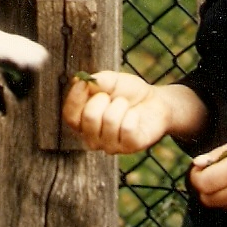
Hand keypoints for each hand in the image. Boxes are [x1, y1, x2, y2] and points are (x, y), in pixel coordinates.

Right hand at [61, 72, 205, 154]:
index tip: (83, 83)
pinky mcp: (130, 147)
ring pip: (110, 121)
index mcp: (84, 122)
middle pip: (89, 118)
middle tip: (111, 97)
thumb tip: (79, 80)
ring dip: (120, 105)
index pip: (70, 117)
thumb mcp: (112, 80)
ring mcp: (111, 145)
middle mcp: (93, 138)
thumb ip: (96, 80)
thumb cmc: (129, 92)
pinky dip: (132, 115)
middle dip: (102, 99)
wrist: (156, 102)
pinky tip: (135, 116)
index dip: (75, 99)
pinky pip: (127, 128)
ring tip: (125, 105)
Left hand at [189, 126, 226, 213]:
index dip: (195, 176)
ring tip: (226, 179)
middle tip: (209, 175)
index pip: (202, 183)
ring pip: (223, 207)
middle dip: (204, 187)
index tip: (199, 168)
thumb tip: (199, 162)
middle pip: (209, 199)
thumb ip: (220, 152)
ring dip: (218, 195)